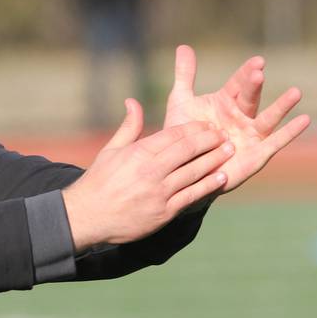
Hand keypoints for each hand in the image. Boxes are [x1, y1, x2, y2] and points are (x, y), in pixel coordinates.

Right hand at [63, 99, 233, 251]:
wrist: (87, 216)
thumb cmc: (98, 181)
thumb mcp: (110, 150)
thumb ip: (128, 127)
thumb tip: (133, 101)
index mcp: (138, 152)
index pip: (174, 135)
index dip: (195, 128)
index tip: (208, 125)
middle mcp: (151, 170)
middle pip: (189, 150)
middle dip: (210, 140)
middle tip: (223, 135)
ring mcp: (159, 192)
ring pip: (195, 171)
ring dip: (215, 160)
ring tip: (229, 151)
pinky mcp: (164, 212)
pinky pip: (192, 195)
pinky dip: (208, 185)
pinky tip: (220, 177)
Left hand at [164, 45, 310, 191]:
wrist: (181, 168)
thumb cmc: (183, 135)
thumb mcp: (181, 102)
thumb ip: (185, 75)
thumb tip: (183, 46)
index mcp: (225, 102)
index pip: (238, 84)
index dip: (245, 74)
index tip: (257, 62)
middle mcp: (241, 116)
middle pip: (250, 98)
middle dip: (253, 86)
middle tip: (258, 73)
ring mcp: (249, 135)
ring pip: (267, 118)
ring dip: (281, 106)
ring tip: (296, 92)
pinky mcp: (254, 154)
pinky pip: (274, 143)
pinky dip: (288, 133)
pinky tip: (304, 120)